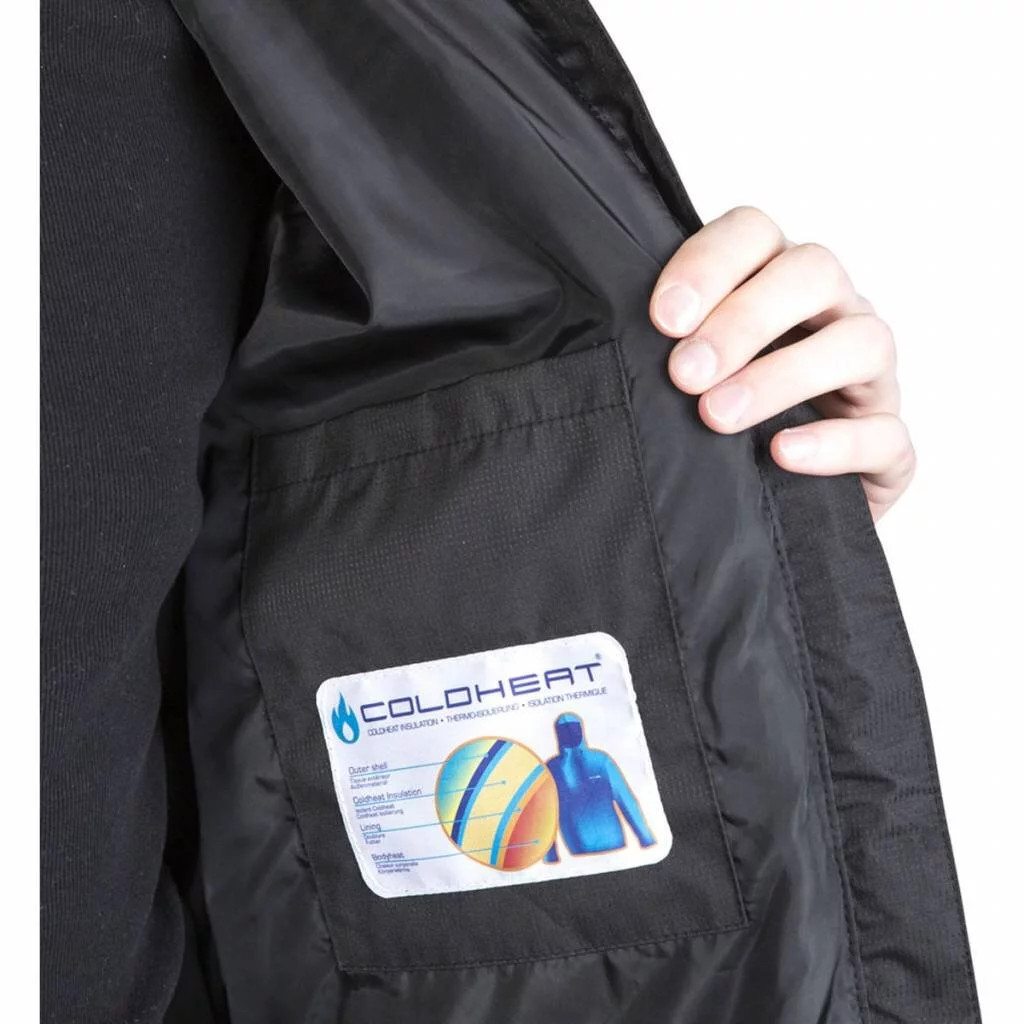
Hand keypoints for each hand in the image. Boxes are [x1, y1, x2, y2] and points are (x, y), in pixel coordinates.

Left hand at [649, 206, 913, 520]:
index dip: (709, 265)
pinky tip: (783, 453)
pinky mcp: (889, 446)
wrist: (771, 503)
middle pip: (813, 272)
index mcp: (775, 281)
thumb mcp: (685, 374)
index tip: (663, 318)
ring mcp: (870, 376)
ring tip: (718, 416)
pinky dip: (836, 442)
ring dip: (783, 376)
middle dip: (744, 320)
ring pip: (862, 342)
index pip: (754, 233)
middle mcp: (832, 313)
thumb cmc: (717, 418)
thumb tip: (601, 333)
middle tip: (685, 373)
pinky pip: (885, 433)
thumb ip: (662, 346)